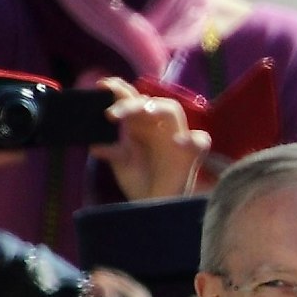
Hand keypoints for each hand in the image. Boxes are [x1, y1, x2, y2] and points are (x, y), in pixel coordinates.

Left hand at [88, 79, 208, 200]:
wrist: (155, 211)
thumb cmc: (141, 184)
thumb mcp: (122, 165)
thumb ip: (113, 152)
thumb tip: (97, 145)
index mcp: (142, 126)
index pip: (133, 100)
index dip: (120, 90)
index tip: (102, 86)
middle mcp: (159, 128)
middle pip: (151, 102)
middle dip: (132, 103)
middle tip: (111, 115)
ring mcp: (176, 139)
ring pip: (172, 111)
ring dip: (156, 108)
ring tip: (141, 113)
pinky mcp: (191, 156)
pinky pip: (200, 141)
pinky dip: (192, 139)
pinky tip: (179, 143)